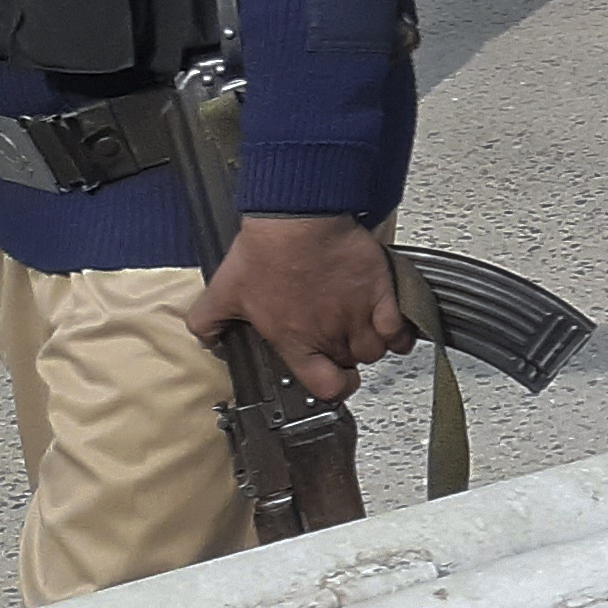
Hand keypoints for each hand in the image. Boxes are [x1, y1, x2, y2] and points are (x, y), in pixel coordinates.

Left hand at [188, 213, 411, 400]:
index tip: (334, 380)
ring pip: (376, 349)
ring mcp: (357, 314)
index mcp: (295, 341)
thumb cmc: (266, 252)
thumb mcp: (224, 292)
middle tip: (341, 341)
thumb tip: (207, 340)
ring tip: (365, 330)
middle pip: (352, 365)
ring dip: (372, 343)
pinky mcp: (380, 292)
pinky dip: (399, 331)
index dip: (333, 388)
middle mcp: (329, 334)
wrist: (299, 220)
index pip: (325, 387)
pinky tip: (391, 324)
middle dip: (347, 356)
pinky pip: (400, 329)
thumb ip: (209, 323)